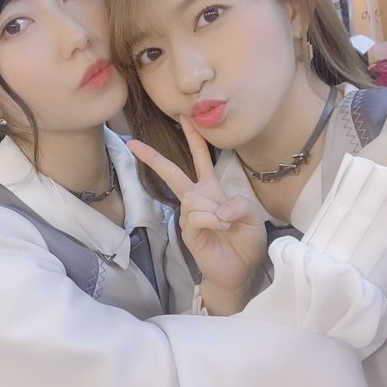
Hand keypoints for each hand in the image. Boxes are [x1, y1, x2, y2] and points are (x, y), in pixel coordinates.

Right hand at [128, 117, 265, 314]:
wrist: (240, 271)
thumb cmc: (246, 241)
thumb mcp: (253, 217)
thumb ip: (240, 205)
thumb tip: (219, 208)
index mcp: (212, 189)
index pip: (201, 158)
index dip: (194, 137)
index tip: (183, 116)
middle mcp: (197, 198)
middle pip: (173, 172)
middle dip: (154, 157)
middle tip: (133, 143)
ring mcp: (189, 215)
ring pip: (193, 199)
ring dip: (214, 210)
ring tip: (227, 225)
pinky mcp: (188, 231)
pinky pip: (196, 216)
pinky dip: (213, 221)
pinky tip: (222, 229)